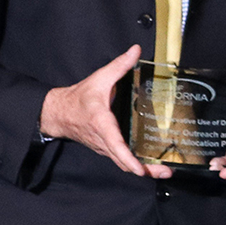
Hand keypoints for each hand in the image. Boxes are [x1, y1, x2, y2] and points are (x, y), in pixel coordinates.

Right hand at [40, 43, 169, 178]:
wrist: (58, 113)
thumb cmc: (78, 98)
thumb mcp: (100, 78)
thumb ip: (119, 65)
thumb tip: (136, 51)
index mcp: (102, 124)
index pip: (116, 146)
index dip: (129, 160)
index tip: (140, 170)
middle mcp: (103, 141)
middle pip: (125, 162)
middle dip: (146, 170)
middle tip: (166, 174)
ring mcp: (104, 148)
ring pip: (123, 164)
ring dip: (143, 170)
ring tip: (164, 172)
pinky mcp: (105, 149)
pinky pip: (121, 160)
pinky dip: (135, 165)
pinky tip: (151, 164)